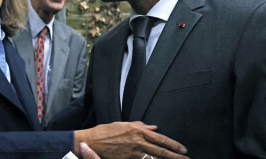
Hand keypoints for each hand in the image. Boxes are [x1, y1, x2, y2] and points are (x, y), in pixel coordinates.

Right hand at [74, 121, 188, 158]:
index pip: (160, 138)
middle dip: (176, 156)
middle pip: (161, 151)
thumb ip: (139, 126)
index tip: (182, 149)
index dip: (173, 144)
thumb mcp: (122, 124)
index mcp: (137, 131)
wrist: (91, 142)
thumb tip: (153, 127)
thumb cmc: (105, 132)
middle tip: (186, 158)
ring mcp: (133, 153)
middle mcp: (137, 142)